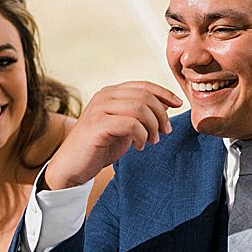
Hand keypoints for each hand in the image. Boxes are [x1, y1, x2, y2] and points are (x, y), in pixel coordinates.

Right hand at [43, 81, 181, 189]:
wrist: (72, 166)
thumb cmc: (99, 147)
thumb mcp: (124, 128)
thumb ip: (139, 115)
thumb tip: (166, 106)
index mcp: (110, 93)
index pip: (143, 85)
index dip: (164, 93)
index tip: (179, 105)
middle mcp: (104, 96)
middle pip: (145, 96)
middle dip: (161, 114)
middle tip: (164, 132)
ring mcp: (99, 109)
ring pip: (139, 108)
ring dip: (152, 126)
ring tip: (151, 141)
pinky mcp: (97, 124)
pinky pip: (130, 123)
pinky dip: (141, 135)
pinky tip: (139, 146)